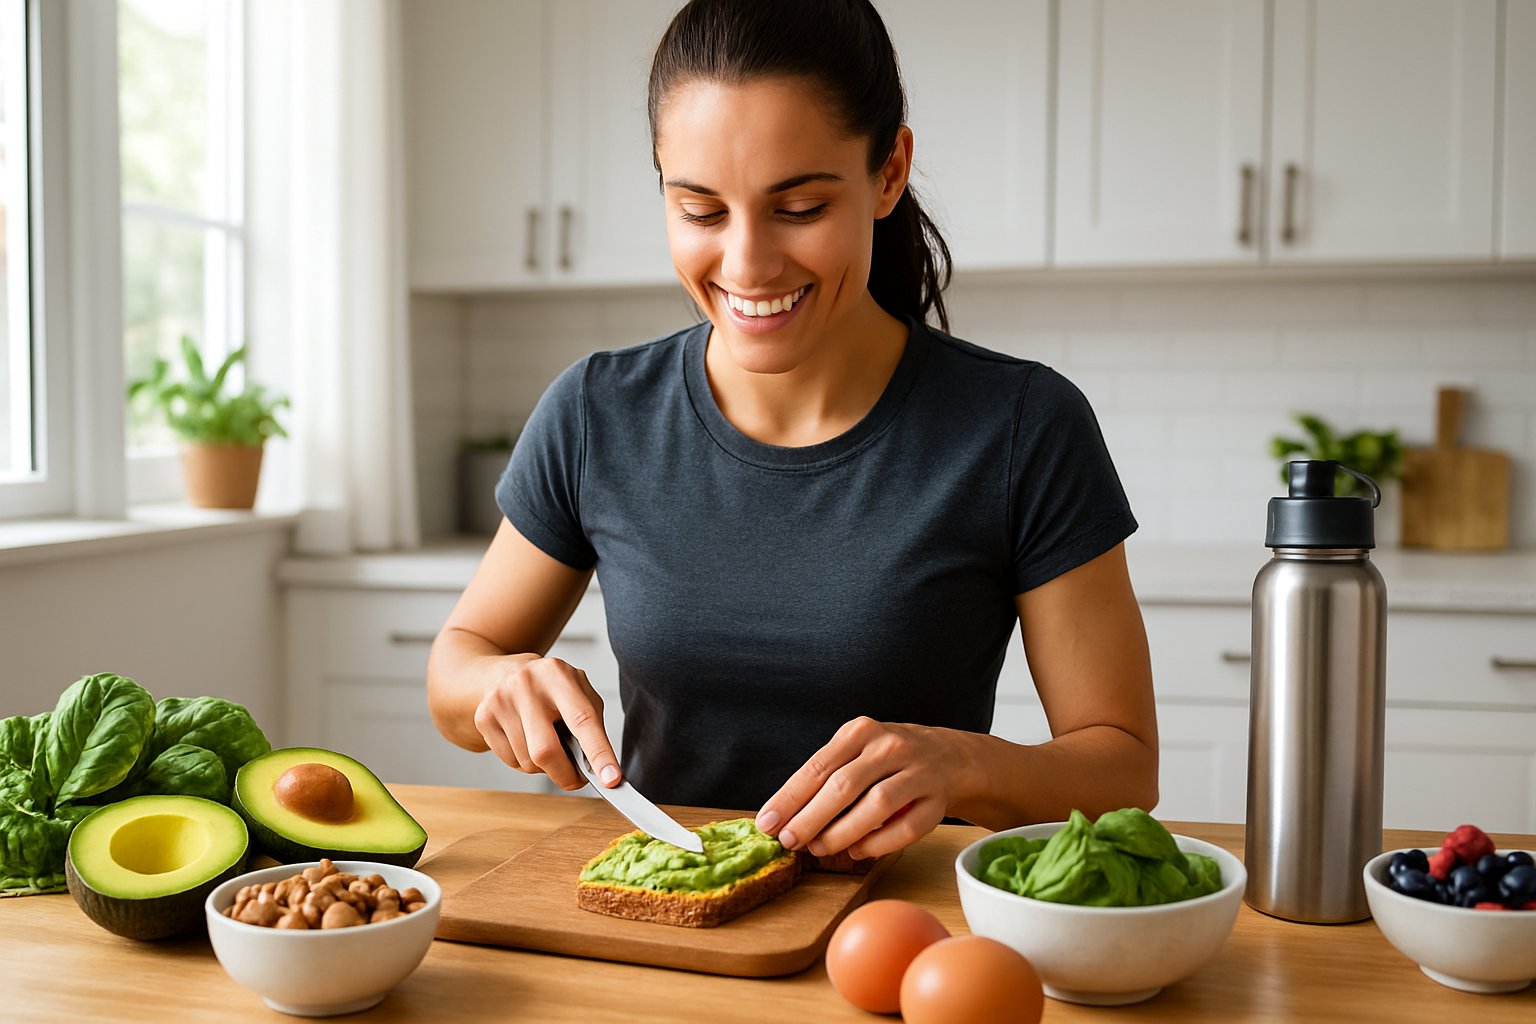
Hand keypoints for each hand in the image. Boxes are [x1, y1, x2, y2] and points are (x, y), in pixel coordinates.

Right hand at [471, 655, 619, 791]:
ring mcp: (501, 700)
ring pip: (528, 761)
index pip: (583, 719)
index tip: (611, 779)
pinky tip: (525, 740)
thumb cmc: (551, 689)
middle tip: (577, 780)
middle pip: (546, 750)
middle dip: (566, 775)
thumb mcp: (579, 693)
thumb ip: (592, 726)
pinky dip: (524, 762)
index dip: (599, 752)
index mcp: (558, 674)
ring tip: (545, 741)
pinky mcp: (483, 717)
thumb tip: (601, 770)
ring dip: (544, 766)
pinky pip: (511, 761)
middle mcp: (526, 684)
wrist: (504, 673)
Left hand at [755, 717, 961, 860]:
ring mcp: (918, 772)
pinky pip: (905, 829)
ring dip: (842, 833)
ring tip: (818, 848)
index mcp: (861, 731)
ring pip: (876, 806)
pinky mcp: (937, 801)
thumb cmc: (886, 759)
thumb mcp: (855, 752)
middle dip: (811, 818)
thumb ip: (823, 778)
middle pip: (844, 786)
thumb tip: (782, 817)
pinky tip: (856, 850)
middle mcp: (890, 746)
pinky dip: (877, 844)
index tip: (767, 823)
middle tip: (789, 841)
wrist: (947, 757)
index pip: (817, 767)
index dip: (790, 798)